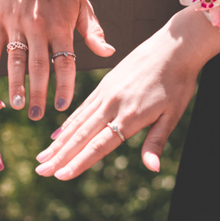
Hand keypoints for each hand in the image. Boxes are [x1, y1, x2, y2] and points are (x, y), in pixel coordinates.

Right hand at [0, 0, 113, 120]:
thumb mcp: (81, 5)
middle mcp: (38, 26)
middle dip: (39, 94)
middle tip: (38, 116)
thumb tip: (109, 53)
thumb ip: (93, 32)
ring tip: (17, 106)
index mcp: (61, 26)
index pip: (65, 63)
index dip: (64, 87)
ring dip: (16, 85)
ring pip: (16, 60)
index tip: (62, 107)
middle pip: (39, 67)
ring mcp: (16, 23)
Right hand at [33, 8, 219, 179]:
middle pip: (81, 136)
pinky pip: (82, 108)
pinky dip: (68, 123)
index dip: (79, 162)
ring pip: (77, 122)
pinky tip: (57, 135)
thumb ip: (156, 141)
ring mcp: (106, 93)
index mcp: (130, 116)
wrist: (174, 45)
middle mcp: (112, 105)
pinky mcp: (105, 84)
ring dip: (59, 142)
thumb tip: (153, 169)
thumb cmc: (178, 81)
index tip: (61, 176)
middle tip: (41, 172)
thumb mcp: (173, 114)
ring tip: (42, 157)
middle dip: (60, 156)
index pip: (99, 145)